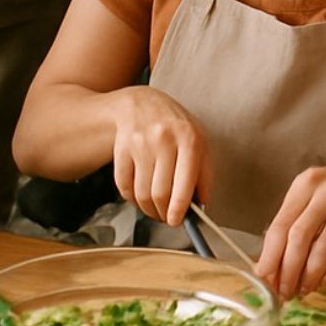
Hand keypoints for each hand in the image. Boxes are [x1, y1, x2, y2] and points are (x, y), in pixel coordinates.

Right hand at [110, 87, 209, 225]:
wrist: (142, 104)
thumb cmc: (175, 126)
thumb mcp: (199, 141)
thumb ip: (204, 173)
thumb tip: (201, 206)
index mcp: (189, 139)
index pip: (184, 184)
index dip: (179, 209)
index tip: (176, 221)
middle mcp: (164, 140)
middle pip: (160, 193)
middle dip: (163, 213)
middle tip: (166, 218)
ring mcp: (140, 144)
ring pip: (141, 193)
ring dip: (148, 210)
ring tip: (155, 210)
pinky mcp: (121, 149)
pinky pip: (124, 186)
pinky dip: (132, 199)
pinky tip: (140, 196)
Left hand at [256, 158, 325, 300]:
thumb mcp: (315, 195)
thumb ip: (295, 223)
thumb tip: (274, 266)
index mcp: (305, 184)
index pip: (279, 225)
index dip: (270, 257)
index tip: (264, 279)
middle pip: (298, 238)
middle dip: (288, 271)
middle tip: (283, 292)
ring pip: (323, 248)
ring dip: (310, 275)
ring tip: (304, 290)